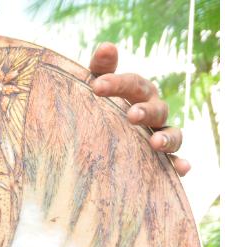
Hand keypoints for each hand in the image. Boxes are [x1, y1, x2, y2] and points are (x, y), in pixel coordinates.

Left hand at [88, 42, 190, 176]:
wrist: (102, 133)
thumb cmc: (103, 104)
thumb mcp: (99, 86)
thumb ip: (101, 68)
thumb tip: (107, 46)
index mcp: (138, 92)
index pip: (131, 83)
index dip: (116, 83)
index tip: (96, 87)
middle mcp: (154, 111)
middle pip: (156, 108)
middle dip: (145, 111)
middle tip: (131, 116)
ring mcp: (160, 133)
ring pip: (173, 134)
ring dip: (167, 137)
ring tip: (156, 143)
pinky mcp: (162, 158)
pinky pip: (175, 161)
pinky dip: (180, 164)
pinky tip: (181, 169)